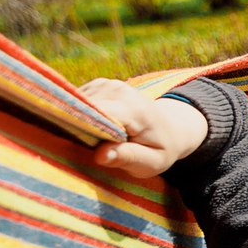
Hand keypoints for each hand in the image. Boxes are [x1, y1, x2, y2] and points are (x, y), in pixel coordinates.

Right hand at [81, 78, 207, 177]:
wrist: (172, 129)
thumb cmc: (161, 150)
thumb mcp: (152, 162)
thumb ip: (127, 158)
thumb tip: (101, 155)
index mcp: (134, 111)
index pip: (95, 115)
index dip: (80, 129)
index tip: (74, 145)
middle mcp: (120, 91)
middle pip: (82, 108)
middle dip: (77, 128)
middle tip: (84, 147)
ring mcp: (109, 84)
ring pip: (77, 103)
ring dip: (79, 121)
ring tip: (94, 138)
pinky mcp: (100, 84)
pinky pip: (79, 99)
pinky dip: (80, 114)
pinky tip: (94, 127)